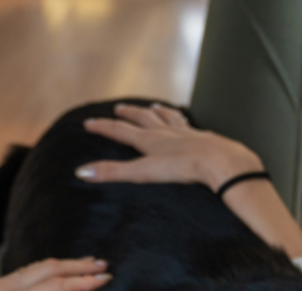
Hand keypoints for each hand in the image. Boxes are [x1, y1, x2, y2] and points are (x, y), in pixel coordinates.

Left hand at [0, 256, 110, 290]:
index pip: (57, 287)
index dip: (83, 281)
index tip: (106, 277)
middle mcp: (4, 288)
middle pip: (48, 270)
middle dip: (77, 266)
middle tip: (103, 264)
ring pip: (35, 268)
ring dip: (62, 264)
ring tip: (82, 263)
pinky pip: (21, 273)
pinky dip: (43, 269)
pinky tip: (46, 272)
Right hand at [75, 103, 262, 191]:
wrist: (221, 162)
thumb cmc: (184, 169)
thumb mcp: (144, 173)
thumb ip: (114, 173)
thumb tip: (81, 172)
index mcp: (150, 140)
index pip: (121, 131)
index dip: (103, 128)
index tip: (89, 123)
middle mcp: (167, 133)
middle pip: (143, 119)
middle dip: (129, 114)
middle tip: (118, 108)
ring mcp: (187, 134)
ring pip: (168, 118)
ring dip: (158, 113)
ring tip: (154, 107)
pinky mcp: (205, 139)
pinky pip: (191, 127)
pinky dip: (184, 122)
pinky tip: (188, 124)